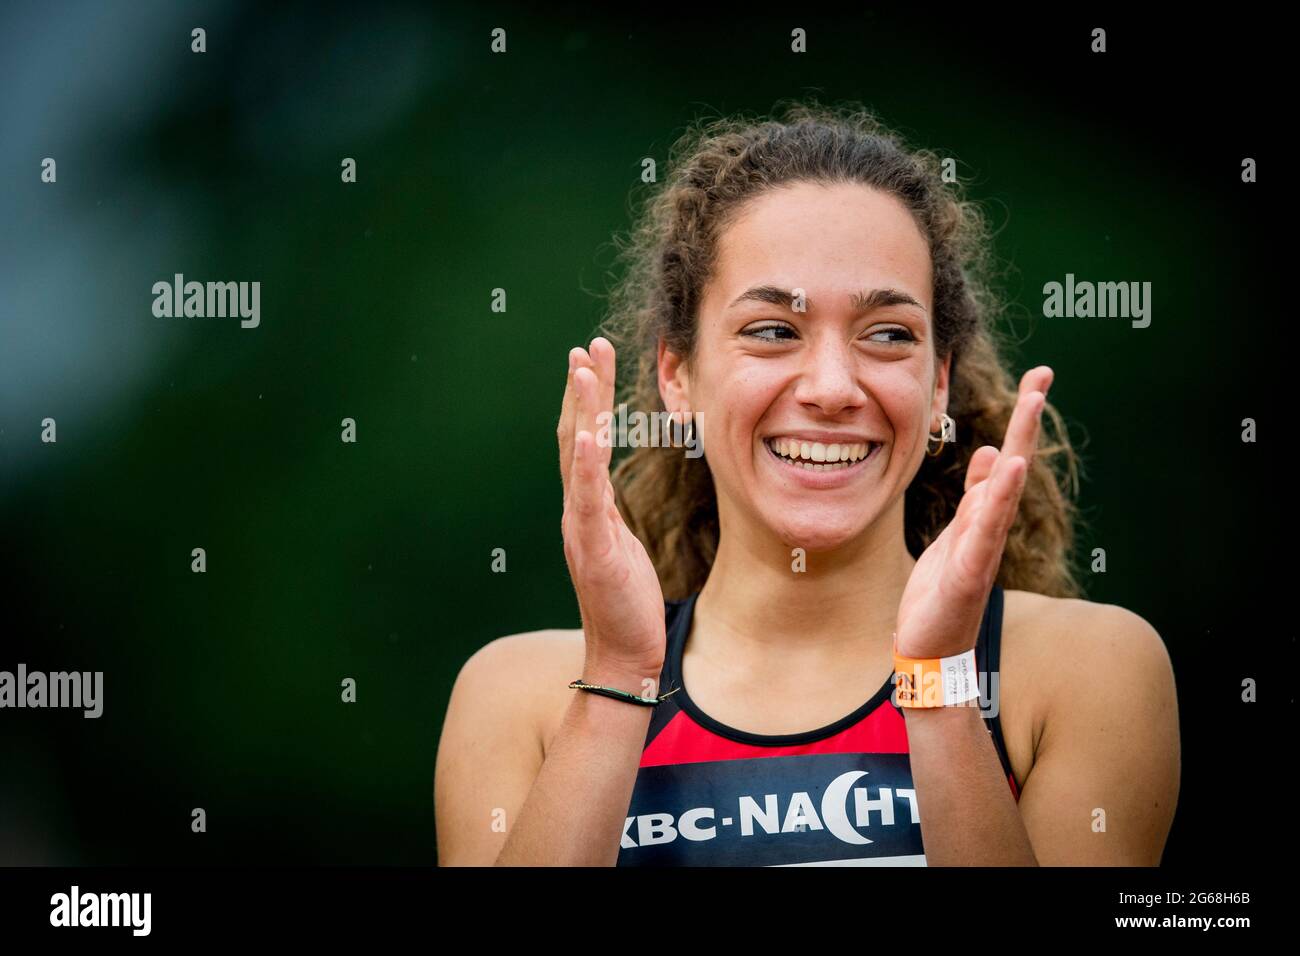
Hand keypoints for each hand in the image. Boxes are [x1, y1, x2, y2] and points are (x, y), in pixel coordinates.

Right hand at [558, 337, 667, 679]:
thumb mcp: (623, 545)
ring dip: (580, 410)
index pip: (584, 441)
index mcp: (588, 507)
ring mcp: (581, 528)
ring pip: (575, 458)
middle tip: (586, 346)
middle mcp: (578, 510)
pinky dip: (585, 465)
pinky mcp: (592, 549)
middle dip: (582, 389)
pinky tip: (589, 435)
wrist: (622, 654)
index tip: (593, 360)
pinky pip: (586, 500)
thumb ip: (610, 513)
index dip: (588, 400)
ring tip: (583, 369)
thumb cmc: (627, 603)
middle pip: (574, 436)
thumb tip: (609, 491)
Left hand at [895, 366, 1053, 659]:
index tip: (1037, 378)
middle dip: (1026, 419)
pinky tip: (1007, 466)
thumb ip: (974, 498)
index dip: (1020, 419)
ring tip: (1031, 403)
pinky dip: (997, 496)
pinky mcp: (968, 570)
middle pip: (1013, 463)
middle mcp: (989, 526)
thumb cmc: (940, 595)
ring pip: (1003, 489)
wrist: (930, 649)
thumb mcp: (953, 535)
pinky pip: (984, 527)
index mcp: (982, 516)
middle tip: (1043, 374)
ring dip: (1017, 444)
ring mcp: (982, 547)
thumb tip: (989, 451)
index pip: (1005, 458)